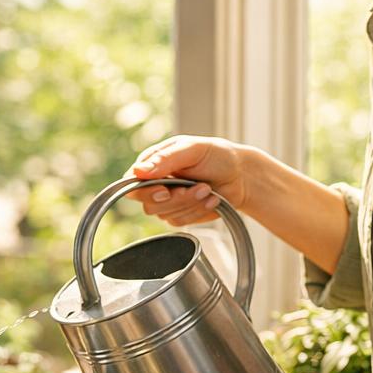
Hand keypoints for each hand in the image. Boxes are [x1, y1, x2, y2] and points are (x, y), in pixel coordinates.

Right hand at [125, 136, 257, 226]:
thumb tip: (139, 171)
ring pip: (165, 215)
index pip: (132, 183)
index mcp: (153, 163)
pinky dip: (198, 211)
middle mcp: (156, 183)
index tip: (164, 191)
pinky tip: (211, 199)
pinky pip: (180, 222)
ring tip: (208, 189)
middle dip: (177, 198)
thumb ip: (165, 159)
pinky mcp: (180, 214)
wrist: (241, 176)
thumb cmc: (218, 156)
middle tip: (199, 186)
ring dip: (191, 203)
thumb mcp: (192, 149)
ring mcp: (168, 201)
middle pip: (149, 204)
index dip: (145, 191)